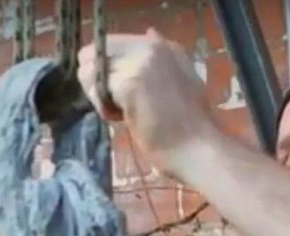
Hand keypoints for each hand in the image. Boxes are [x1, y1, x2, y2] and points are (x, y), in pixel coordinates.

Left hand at [77, 28, 221, 177]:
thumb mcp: (178, 80)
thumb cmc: (188, 126)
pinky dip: (102, 108)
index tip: (117, 92)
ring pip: (91, 70)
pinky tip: (123, 119)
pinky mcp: (130, 82)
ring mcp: (140, 61)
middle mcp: (151, 45)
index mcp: (161, 45)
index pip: (111, 43)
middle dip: (96, 80)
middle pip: (96, 53)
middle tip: (115, 104)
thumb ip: (157, 62)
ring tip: (121, 112)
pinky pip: (96, 89)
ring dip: (98, 94)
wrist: (198, 148)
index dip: (103, 69)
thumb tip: (149, 32)